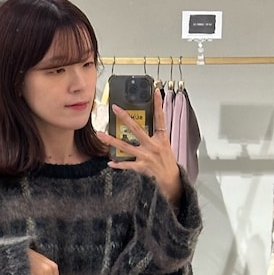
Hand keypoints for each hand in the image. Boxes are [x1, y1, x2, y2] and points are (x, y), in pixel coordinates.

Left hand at [98, 88, 182, 204]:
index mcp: (161, 138)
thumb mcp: (165, 147)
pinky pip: (127, 165)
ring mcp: (147, 157)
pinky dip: (118, 164)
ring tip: (100, 134)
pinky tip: (110, 162)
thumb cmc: (168, 164)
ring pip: (126, 146)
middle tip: (115, 108)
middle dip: (125, 117)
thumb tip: (147, 126)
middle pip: (137, 129)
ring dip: (112, 141)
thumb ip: (156, 137)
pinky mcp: (142, 168)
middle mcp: (153, 146)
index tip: (156, 91)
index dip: (158, 104)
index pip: (160, 118)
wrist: (173, 183)